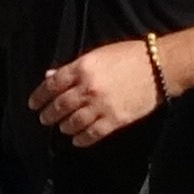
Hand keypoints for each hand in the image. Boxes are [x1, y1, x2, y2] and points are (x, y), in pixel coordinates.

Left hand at [30, 37, 160, 147]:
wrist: (160, 66)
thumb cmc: (129, 55)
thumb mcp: (98, 54)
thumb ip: (73, 67)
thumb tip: (50, 76)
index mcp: (82, 67)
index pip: (52, 85)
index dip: (39, 96)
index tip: (33, 104)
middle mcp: (88, 87)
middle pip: (59, 106)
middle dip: (48, 115)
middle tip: (44, 119)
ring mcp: (101, 105)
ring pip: (73, 122)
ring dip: (63, 127)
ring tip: (61, 128)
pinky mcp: (115, 120)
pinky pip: (92, 134)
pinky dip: (81, 139)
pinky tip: (76, 139)